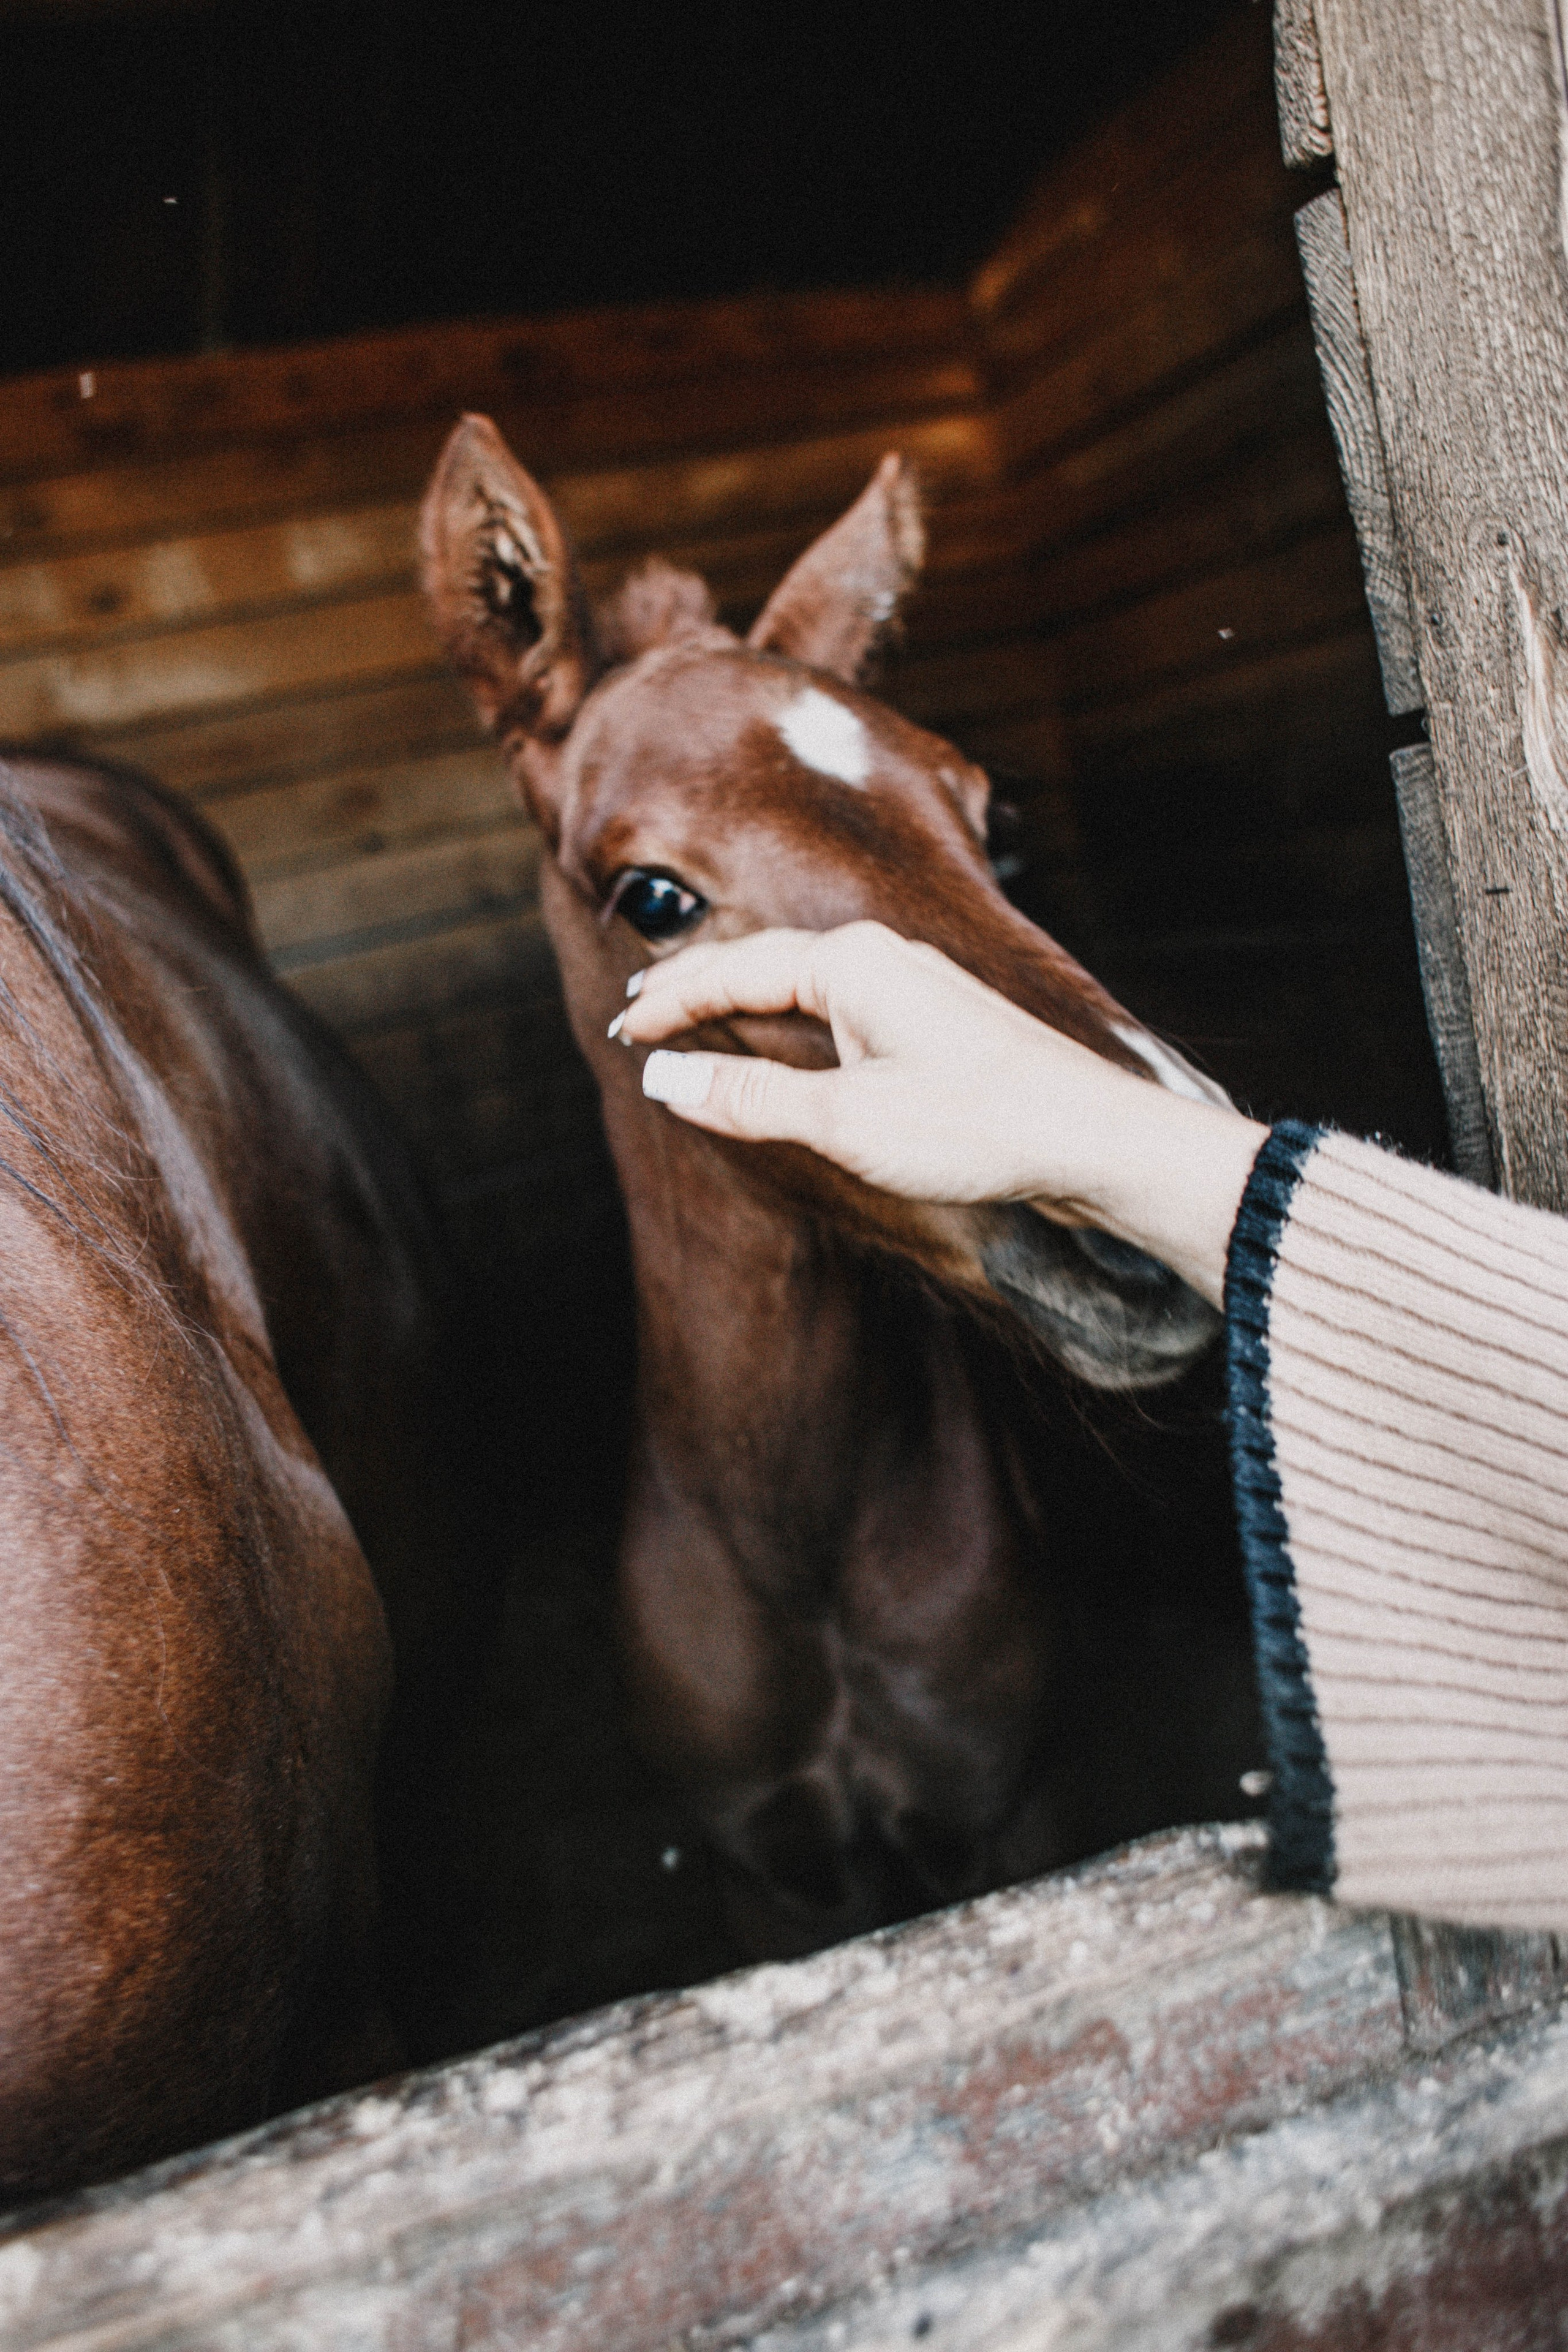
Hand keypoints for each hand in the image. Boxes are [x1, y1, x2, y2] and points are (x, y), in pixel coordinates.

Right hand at [614, 923, 1265, 1305]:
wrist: (1094, 1139)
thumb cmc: (977, 1124)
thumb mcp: (844, 1120)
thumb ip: (750, 1096)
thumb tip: (666, 1077)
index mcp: (850, 963)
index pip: (733, 968)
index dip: (671, 1000)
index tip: (623, 1027)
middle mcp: (884, 957)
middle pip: (766, 961)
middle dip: (699, 987)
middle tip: (639, 1012)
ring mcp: (918, 986)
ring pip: (807, 979)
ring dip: (747, 999)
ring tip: (697, 1020)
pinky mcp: (941, 1023)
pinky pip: (843, 1005)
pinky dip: (793, 1020)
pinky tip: (791, 1043)